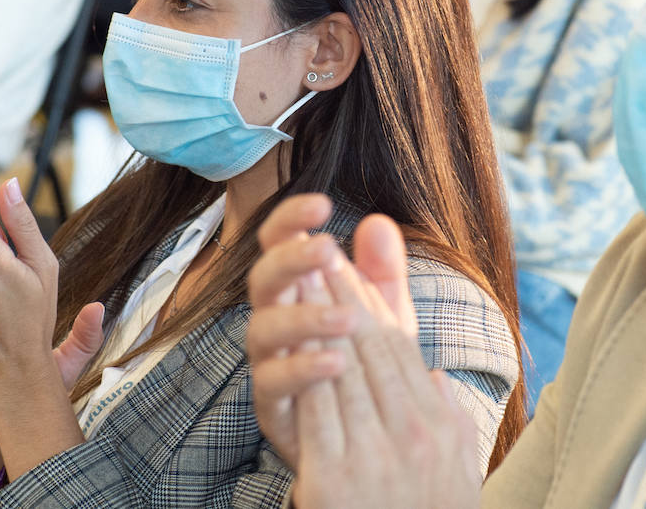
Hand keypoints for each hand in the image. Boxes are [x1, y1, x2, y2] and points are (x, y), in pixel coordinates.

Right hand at [247, 196, 417, 468]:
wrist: (367, 439)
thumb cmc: (368, 370)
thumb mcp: (384, 318)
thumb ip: (382, 274)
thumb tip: (378, 222)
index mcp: (298, 290)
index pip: (281, 242)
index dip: (292, 219)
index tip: (323, 205)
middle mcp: (276, 320)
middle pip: (263, 278)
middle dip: (291, 260)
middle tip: (325, 249)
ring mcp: (270, 363)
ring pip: (261, 330)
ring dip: (303, 318)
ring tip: (346, 320)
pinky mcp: (273, 406)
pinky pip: (273, 383)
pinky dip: (304, 370)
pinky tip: (337, 363)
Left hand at [292, 222, 480, 508]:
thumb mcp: (457, 468)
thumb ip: (449, 415)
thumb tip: (438, 376)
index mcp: (439, 426)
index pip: (400, 350)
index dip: (371, 301)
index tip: (350, 265)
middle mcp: (413, 434)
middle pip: (371, 348)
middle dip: (343, 294)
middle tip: (320, 252)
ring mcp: (375, 457)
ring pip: (342, 369)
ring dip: (318, 317)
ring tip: (300, 279)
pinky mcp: (336, 479)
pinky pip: (317, 411)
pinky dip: (304, 369)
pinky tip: (290, 338)